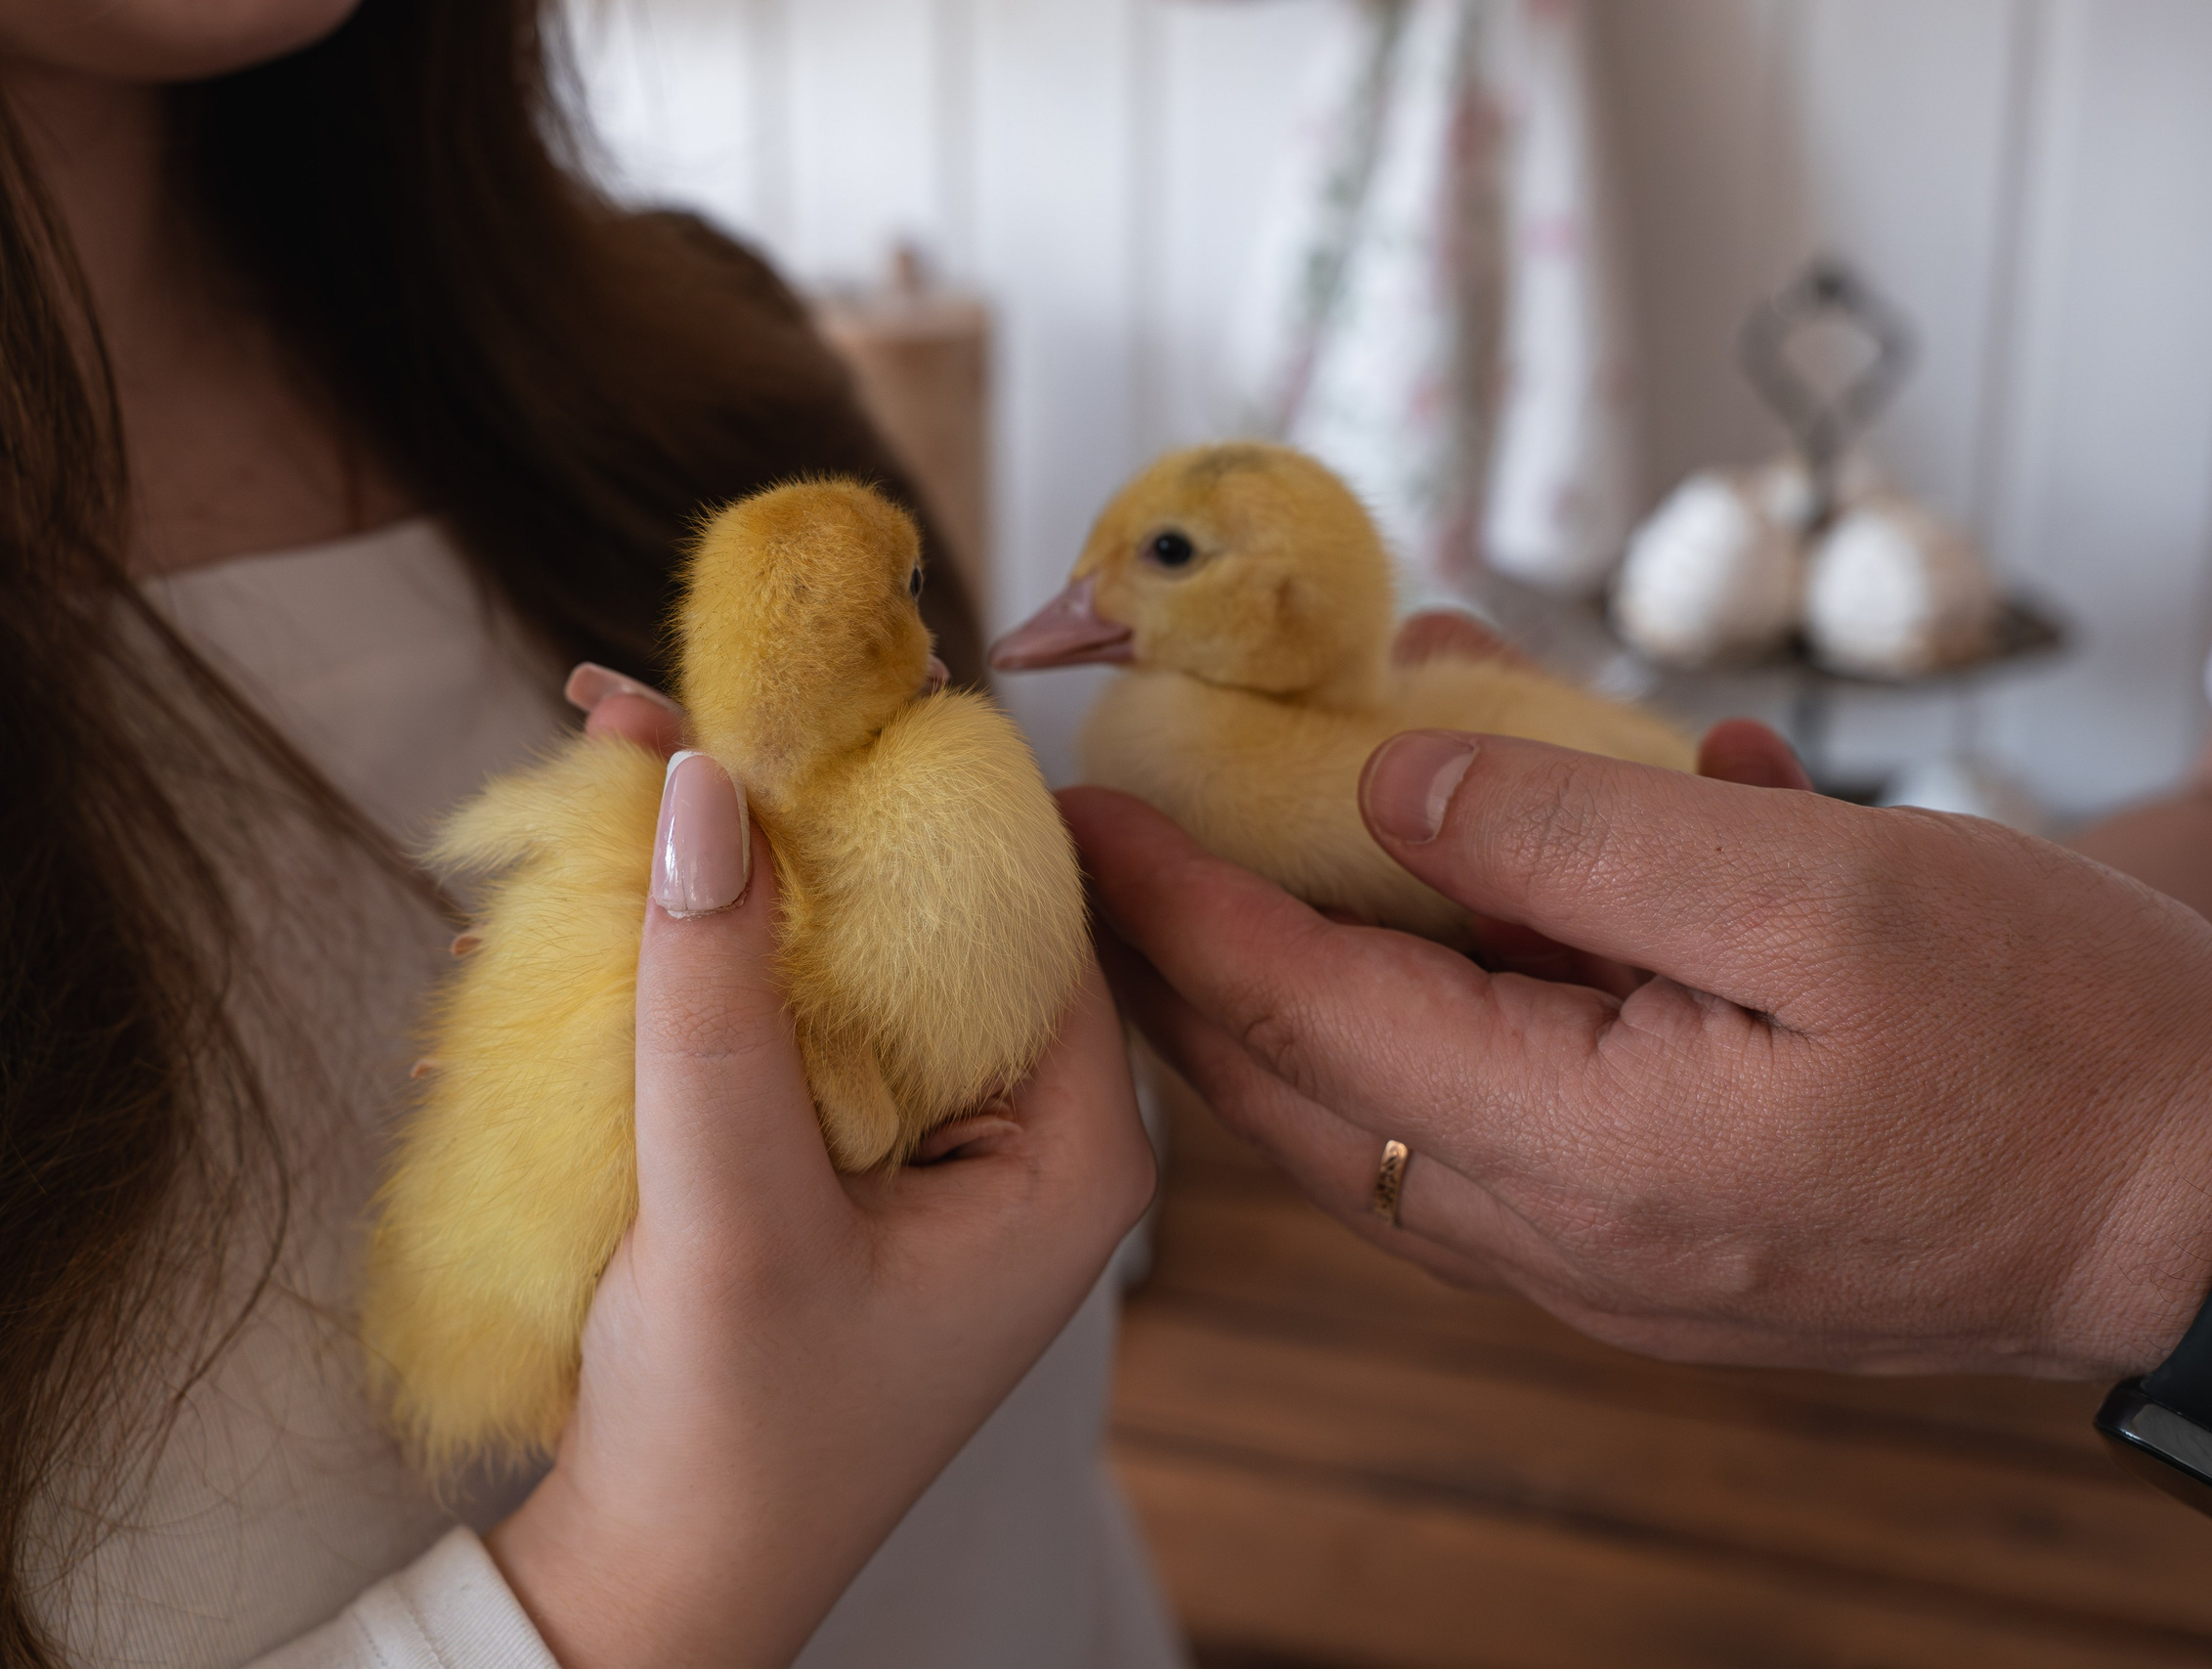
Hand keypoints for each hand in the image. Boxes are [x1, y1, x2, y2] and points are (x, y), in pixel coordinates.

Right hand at [490, 668, 1155, 1668]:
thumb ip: (718, 995)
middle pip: (939, 920)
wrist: (665, 1582)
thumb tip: (705, 776)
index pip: (1034, 907)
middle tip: (674, 713)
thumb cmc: (731, 1432)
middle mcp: (1034, 1136)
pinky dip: (725, 964)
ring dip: (747, 881)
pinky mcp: (868, 1164)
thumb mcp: (728, 1200)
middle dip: (806, 820)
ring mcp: (950, 1151)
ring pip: (863, 963)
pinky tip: (623, 900)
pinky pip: (812, 1023)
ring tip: (623, 770)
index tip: (802, 694)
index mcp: (1076, 1147)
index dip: (919, 791)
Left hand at [1065, 730, 2211, 1383]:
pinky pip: (1498, 1123)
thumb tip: (1396, 786)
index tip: (1091, 816)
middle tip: (1129, 843)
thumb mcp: (1821, 890)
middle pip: (1307, 1098)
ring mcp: (1611, 1259)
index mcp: (1586, 1154)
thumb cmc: (2057, 1035)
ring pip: (1390, 1118)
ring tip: (1279, 843)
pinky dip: (1457, 1005)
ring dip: (1320, 978)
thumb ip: (1581, 842)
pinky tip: (1510, 882)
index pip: (1307, 1024)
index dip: (1180, 911)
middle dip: (1198, 968)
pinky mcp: (1662, 1242)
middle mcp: (1566, 1240)